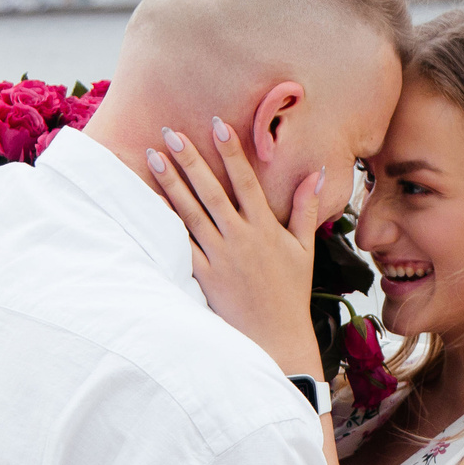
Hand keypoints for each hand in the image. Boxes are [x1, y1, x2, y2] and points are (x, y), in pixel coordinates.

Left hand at [149, 118, 326, 377]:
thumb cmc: (290, 294)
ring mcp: (220, 257)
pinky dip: (164, 224)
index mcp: (265, 228)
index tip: (217, 124)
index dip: (231, 151)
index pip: (245, 181)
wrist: (276, 339)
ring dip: (171, 184)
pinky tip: (148, 204)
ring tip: (153, 157)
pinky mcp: (204, 277)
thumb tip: (315, 172)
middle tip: (170, 132)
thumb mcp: (304, 249)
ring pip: (190, 214)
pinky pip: (180, 246)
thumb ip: (306, 208)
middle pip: (211, 191)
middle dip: (191, 160)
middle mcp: (241, 238)